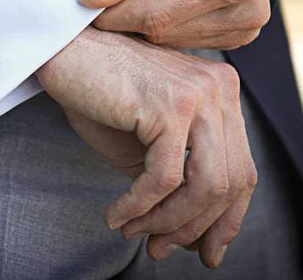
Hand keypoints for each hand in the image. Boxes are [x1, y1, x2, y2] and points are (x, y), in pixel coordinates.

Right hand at [35, 27, 257, 267]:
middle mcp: (220, 90)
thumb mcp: (145, 141)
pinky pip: (164, 177)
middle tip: (159, 249)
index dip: (225, 220)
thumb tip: (191, 235)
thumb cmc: (97, 93)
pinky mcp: (168, 106)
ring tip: (135, 232)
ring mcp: (198, 95)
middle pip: (233, 182)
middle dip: (196, 228)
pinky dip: (140, 206)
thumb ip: (175, 178)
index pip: (242, 170)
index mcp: (222, 94)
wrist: (61, 51)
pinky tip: (117, 215)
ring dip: (167, 221)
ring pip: (205, 186)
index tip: (202, 250)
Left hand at [78, 0, 270, 49]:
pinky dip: (165, 21)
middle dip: (133, 10)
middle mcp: (247, 10)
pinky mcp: (239, 35)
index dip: (113, 12)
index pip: (154, 18)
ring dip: (149, 16)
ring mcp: (246, 27)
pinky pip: (181, 40)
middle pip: (160, 32)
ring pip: (167, 41)